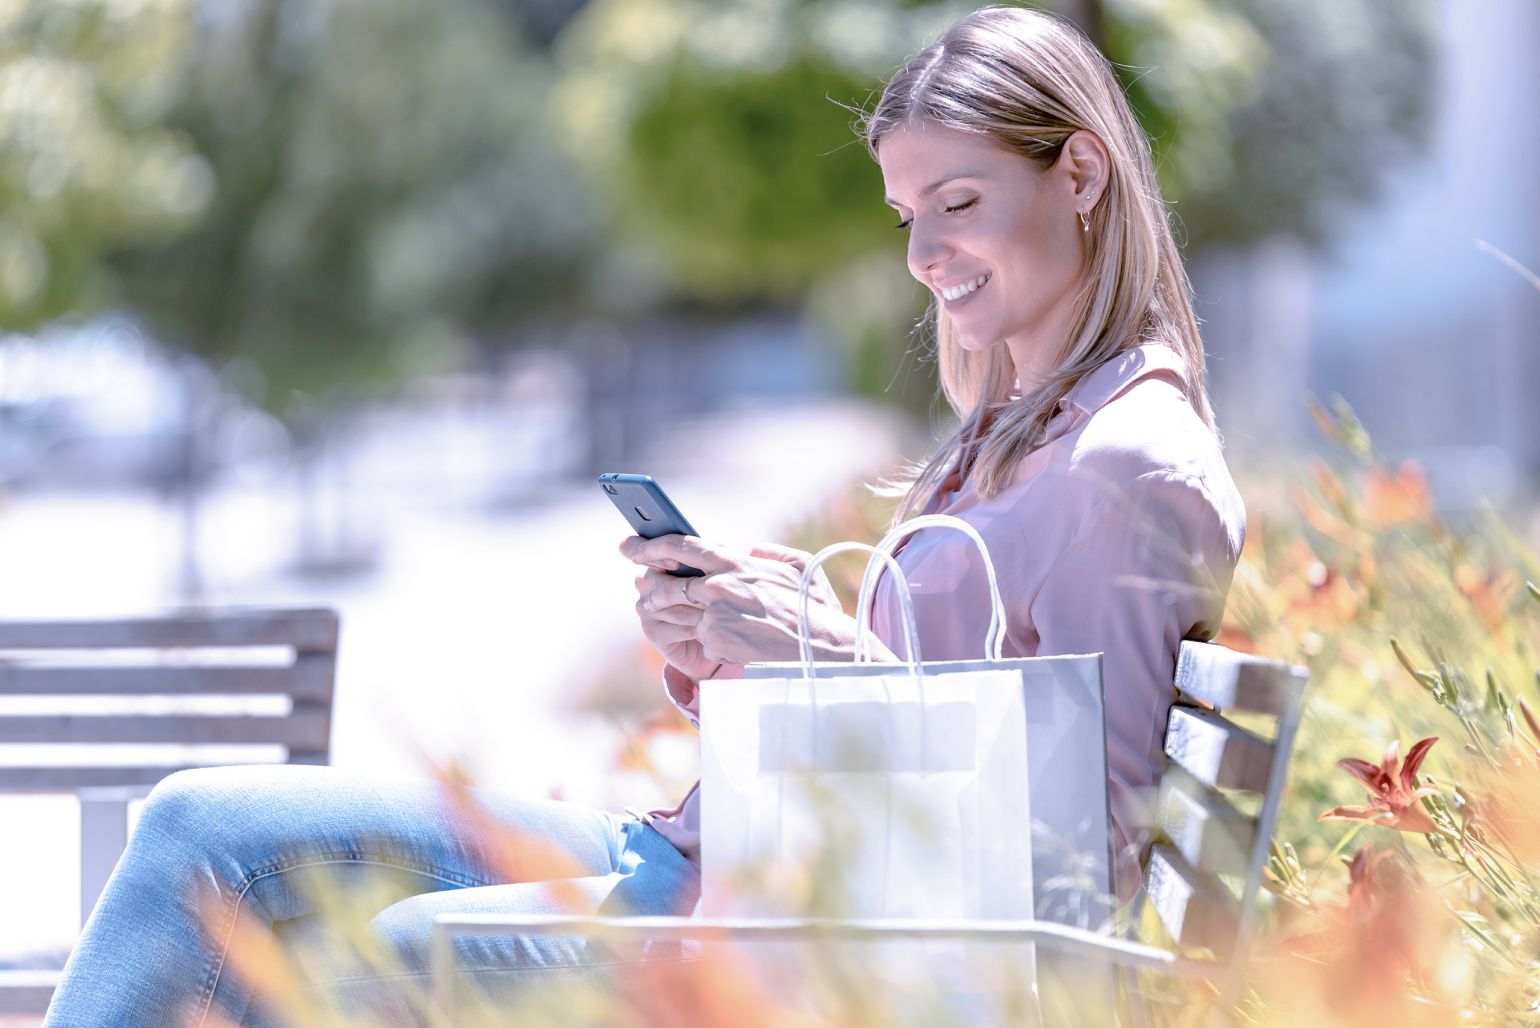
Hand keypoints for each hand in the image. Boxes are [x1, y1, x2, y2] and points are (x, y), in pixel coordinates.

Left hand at [621, 534, 849, 671]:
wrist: (820, 651)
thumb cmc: (813, 612)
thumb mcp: (800, 569)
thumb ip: (774, 553)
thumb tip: (755, 549)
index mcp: (737, 563)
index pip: (684, 546)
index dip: (651, 544)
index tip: (632, 544)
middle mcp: (721, 584)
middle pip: (667, 579)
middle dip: (646, 579)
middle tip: (636, 579)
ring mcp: (715, 612)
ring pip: (671, 608)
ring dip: (654, 607)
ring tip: (646, 605)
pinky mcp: (715, 639)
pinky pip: (693, 636)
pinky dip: (690, 636)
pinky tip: (686, 636)